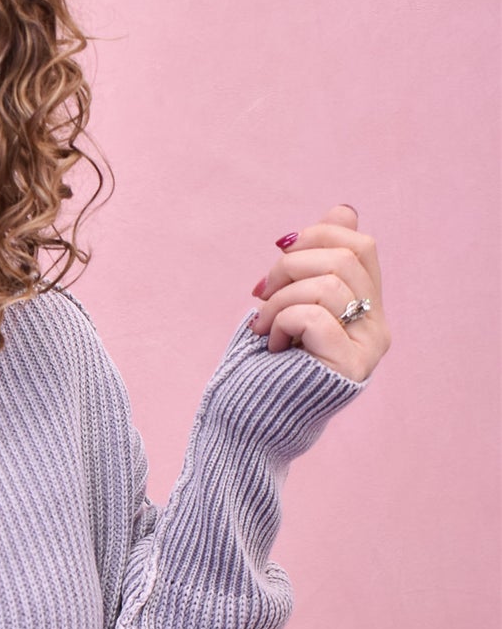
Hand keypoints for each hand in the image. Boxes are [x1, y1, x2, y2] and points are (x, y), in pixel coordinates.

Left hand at [248, 203, 390, 383]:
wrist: (250, 418)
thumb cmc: (267, 361)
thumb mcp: (293, 300)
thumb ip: (319, 261)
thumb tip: (344, 210)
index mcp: (368, 306)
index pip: (361, 245)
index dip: (317, 236)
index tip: (280, 254)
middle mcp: (377, 327)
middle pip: (345, 258)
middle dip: (290, 266)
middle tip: (262, 294)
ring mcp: (368, 348)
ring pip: (328, 284)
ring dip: (279, 299)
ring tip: (262, 325)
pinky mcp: (349, 367)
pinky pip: (314, 316)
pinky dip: (281, 321)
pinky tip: (270, 344)